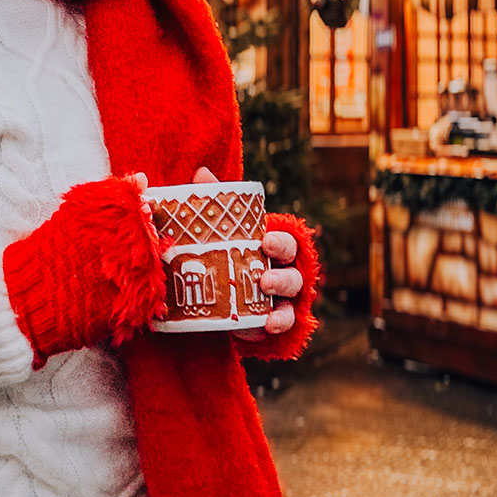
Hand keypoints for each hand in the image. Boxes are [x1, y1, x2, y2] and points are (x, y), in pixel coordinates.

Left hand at [191, 170, 304, 344]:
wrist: (228, 296)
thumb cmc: (232, 253)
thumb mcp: (226, 230)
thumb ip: (218, 202)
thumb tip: (201, 172)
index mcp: (274, 247)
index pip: (287, 242)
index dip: (280, 241)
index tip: (264, 240)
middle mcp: (285, 270)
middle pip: (294, 271)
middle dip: (282, 274)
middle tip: (264, 277)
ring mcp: (283, 298)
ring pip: (292, 297)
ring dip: (281, 299)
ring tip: (263, 298)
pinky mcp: (276, 320)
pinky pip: (285, 322)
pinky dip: (279, 322)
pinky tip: (266, 324)